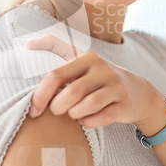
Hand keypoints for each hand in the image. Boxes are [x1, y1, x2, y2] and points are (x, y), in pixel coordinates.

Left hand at [26, 34, 163, 128]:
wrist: (138, 92)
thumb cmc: (99, 79)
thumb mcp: (82, 63)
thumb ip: (57, 51)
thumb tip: (28, 44)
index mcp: (86, 58)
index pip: (56, 75)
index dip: (41, 95)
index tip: (34, 110)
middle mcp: (102, 69)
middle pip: (71, 92)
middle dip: (58, 107)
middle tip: (57, 111)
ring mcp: (115, 86)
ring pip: (88, 105)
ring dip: (75, 114)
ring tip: (74, 114)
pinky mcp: (124, 104)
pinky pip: (102, 117)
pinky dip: (90, 122)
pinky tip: (86, 120)